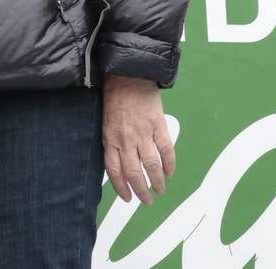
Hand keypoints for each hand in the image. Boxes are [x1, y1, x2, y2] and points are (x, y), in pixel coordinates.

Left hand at [101, 73, 173, 204]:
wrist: (129, 75)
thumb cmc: (114, 97)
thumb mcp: (105, 121)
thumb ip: (112, 141)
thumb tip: (119, 161)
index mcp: (110, 138)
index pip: (114, 170)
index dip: (121, 187)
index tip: (127, 198)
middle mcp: (126, 139)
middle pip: (134, 173)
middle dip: (141, 191)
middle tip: (146, 201)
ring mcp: (143, 133)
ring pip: (151, 165)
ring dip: (156, 181)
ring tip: (159, 190)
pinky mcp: (158, 125)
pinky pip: (166, 149)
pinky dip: (169, 163)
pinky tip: (170, 172)